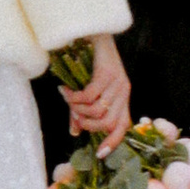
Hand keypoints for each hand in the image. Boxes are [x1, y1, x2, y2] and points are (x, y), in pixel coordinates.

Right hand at [64, 30, 130, 147]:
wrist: (93, 34)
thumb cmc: (89, 64)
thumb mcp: (87, 92)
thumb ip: (82, 112)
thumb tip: (75, 132)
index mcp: (123, 99)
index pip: (123, 127)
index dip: (113, 142)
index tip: (99, 154)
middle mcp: (124, 93)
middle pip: (109, 123)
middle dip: (87, 124)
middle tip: (73, 115)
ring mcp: (118, 83)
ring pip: (98, 110)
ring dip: (78, 109)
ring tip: (68, 100)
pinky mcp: (107, 73)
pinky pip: (90, 95)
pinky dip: (75, 98)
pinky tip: (66, 90)